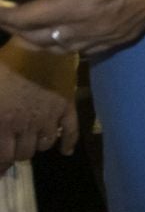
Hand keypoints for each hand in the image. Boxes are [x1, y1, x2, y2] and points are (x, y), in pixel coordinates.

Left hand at [0, 0, 144, 56]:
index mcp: (85, 3)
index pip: (32, 18)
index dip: (6, 17)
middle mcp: (93, 26)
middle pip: (41, 38)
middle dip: (16, 31)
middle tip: (3, 20)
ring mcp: (108, 35)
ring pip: (60, 48)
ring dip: (35, 42)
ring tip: (22, 31)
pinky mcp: (121, 37)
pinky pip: (82, 50)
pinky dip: (62, 47)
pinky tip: (60, 37)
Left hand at [0, 50, 76, 171]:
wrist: (33, 46)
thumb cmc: (4, 67)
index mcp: (2, 123)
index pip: (3, 156)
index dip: (1, 162)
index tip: (1, 165)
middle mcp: (26, 126)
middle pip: (23, 153)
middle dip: (17, 152)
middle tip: (14, 145)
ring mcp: (49, 118)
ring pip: (44, 144)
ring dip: (36, 144)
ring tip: (32, 138)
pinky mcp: (66, 108)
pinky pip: (71, 132)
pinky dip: (68, 143)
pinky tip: (65, 152)